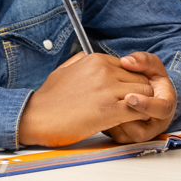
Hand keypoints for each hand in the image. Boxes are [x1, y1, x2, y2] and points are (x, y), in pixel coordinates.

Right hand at [20, 52, 167, 147]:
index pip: (130, 67)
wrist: (36, 117)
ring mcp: (108, 89)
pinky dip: (140, 117)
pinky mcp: (110, 109)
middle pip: (141, 79)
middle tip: (134, 108)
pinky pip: (139, 110)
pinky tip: (131, 122)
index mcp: (96, 59)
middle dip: (141, 94)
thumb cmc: (49, 98)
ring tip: (133, 116)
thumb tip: (90, 58)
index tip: (126, 95)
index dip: (131, 83)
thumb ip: (81, 62)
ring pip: (145, 93)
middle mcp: (105, 70)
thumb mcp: (65, 69)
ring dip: (143, 106)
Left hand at [103, 50, 176, 143]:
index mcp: (165, 105)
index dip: (146, 105)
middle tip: (109, 99)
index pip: (161, 109)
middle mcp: (156, 123)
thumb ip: (143, 60)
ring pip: (126, 133)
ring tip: (107, 102)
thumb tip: (127, 61)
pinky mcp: (128, 138)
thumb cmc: (151, 81)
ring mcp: (142, 133)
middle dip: (124, 113)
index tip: (130, 97)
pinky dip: (108, 123)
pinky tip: (104, 110)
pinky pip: (117, 135)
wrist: (144, 94)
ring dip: (114, 118)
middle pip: (141, 126)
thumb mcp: (152, 66)